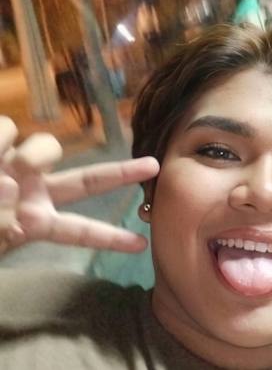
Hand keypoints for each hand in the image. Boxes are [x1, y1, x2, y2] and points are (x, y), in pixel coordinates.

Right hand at [0, 117, 158, 254]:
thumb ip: (5, 230)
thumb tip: (17, 204)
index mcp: (35, 221)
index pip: (77, 231)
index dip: (107, 237)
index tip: (141, 245)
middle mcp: (35, 189)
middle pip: (87, 180)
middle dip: (122, 172)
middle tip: (155, 165)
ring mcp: (19, 165)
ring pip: (47, 145)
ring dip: (31, 157)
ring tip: (5, 176)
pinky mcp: (3, 140)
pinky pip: (10, 128)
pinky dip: (1, 141)